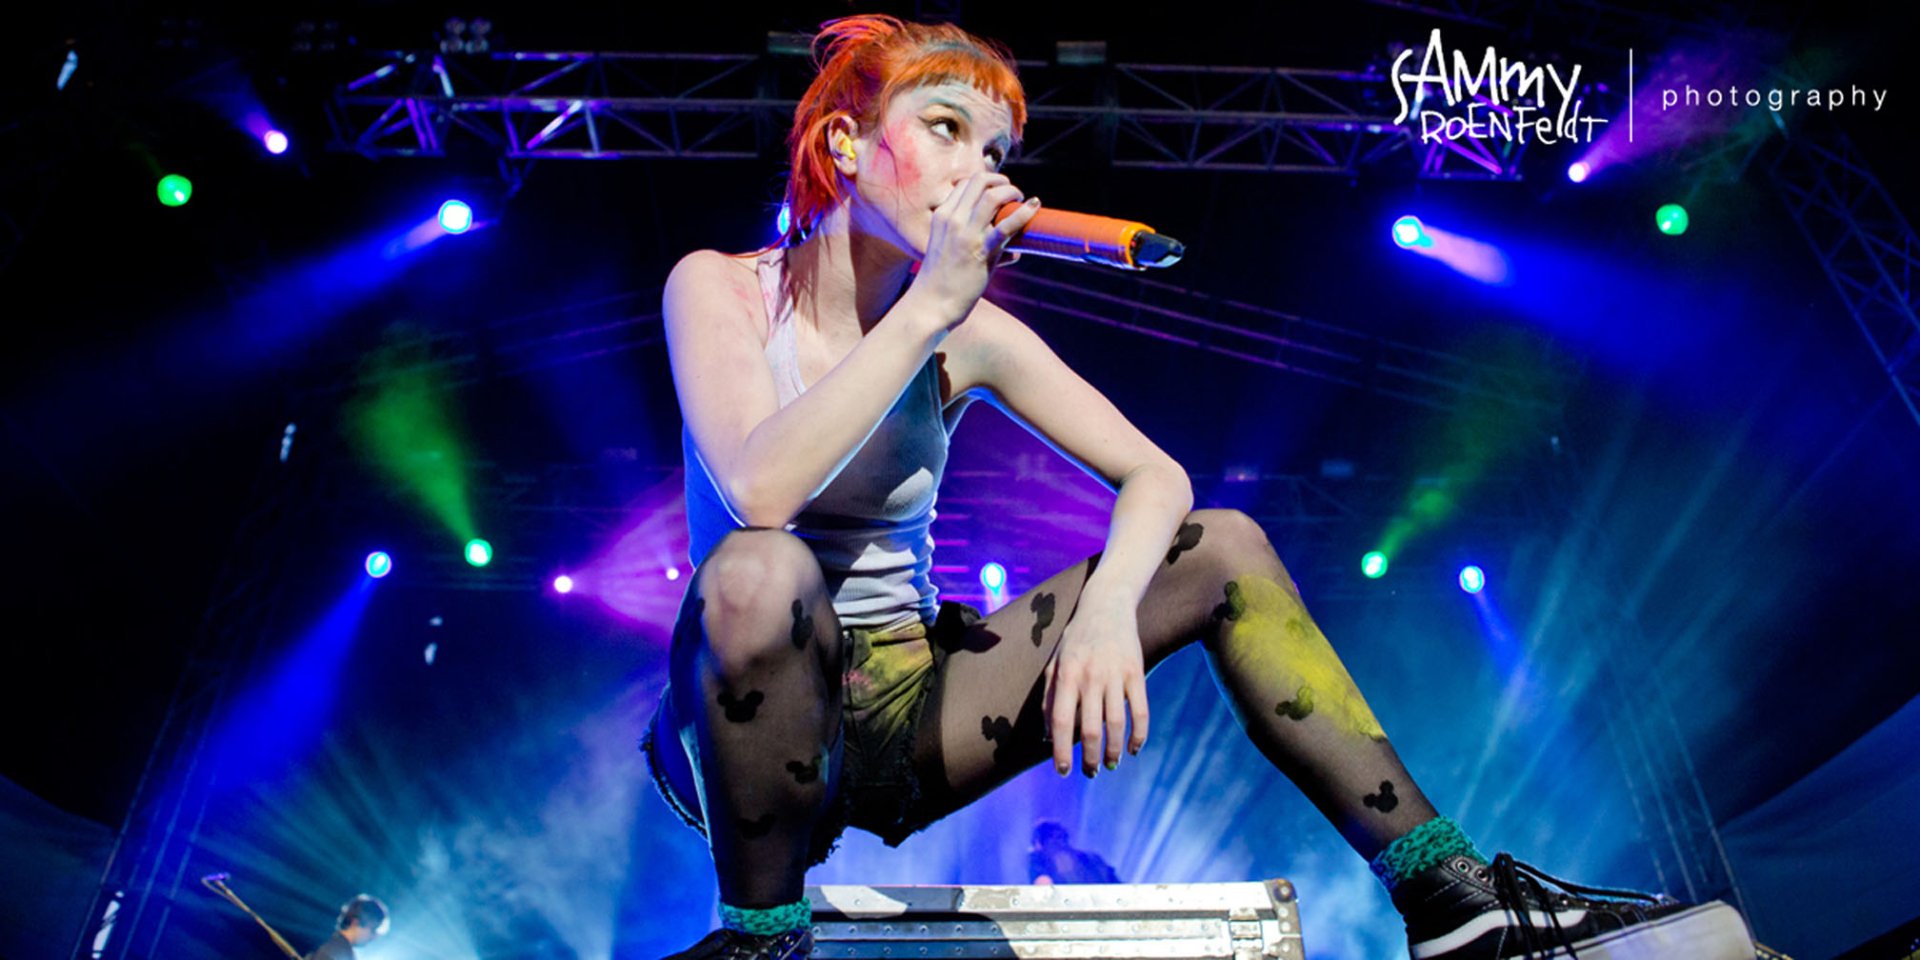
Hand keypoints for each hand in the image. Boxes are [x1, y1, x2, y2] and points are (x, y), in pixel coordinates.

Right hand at [910, 172, 1038, 327]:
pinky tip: (1034, 206)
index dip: (987, 181)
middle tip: (1013, 193)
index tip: (1000, 190)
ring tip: (1022, 200)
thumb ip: (970, 240)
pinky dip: (1024, 212)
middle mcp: (952, 219)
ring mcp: (966, 234)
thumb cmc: (941, 281)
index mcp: (942, 216)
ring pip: (993, 196)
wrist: (931, 304)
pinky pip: (1006, 225)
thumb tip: (1010, 250)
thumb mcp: (947, 249)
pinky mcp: (980, 250)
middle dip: (1001, 181)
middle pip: (979, 181)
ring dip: (1012, 192)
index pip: (966, 183)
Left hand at [1044, 588, 1149, 776]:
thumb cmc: (1076, 640)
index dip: (1061, 750)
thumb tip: (1048, 737)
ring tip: (1110, 764)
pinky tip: (1133, 749)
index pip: (1061, 721)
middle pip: (1090, 729)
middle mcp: (1090, 676)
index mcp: (1066, 675)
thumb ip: (1049, 699)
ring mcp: (1116, 674)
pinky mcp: (1137, 672)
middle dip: (1090, 758)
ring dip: (1113, 751)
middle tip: (1090, 772)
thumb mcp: (1055, 664)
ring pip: (1116, 724)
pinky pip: (1140, 711)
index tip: (1063, 771)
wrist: (1107, 606)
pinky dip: (1138, 735)